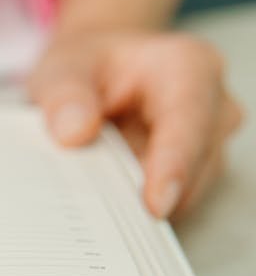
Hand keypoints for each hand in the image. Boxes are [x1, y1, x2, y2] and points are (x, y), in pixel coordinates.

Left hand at [28, 30, 242, 217]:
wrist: (97, 75)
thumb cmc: (89, 67)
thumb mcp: (62, 70)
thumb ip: (65, 96)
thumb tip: (74, 132)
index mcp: (188, 67)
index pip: (190, 120)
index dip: (175, 164)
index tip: (156, 203)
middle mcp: (211, 106)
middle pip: (195, 163)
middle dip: (146, 190)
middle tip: (95, 208)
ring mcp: (207, 143)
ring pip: (186, 191)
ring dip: (138, 199)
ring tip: (91, 192)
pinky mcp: (194, 172)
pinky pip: (172, 201)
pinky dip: (137, 205)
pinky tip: (105, 199)